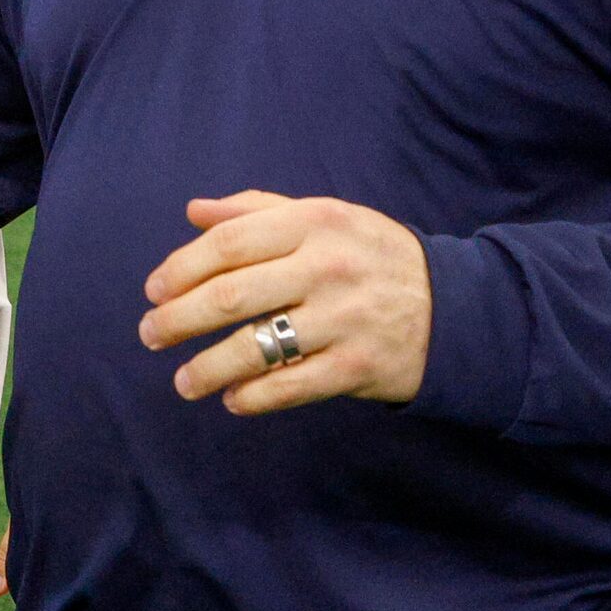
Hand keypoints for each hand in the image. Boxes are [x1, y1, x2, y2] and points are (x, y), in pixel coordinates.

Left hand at [138, 191, 432, 414]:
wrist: (459, 308)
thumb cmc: (372, 256)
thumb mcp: (325, 217)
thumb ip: (258, 210)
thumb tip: (194, 211)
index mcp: (314, 222)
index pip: (228, 243)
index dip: (181, 267)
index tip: (153, 290)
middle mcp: (328, 266)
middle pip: (232, 295)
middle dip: (179, 319)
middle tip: (150, 334)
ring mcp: (345, 318)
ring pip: (255, 347)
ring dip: (207, 368)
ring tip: (183, 382)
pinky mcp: (360, 365)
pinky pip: (291, 387)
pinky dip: (254, 397)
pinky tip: (232, 400)